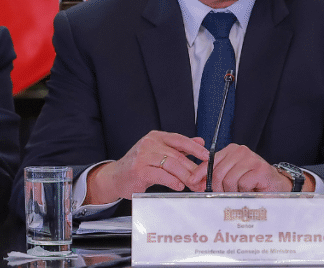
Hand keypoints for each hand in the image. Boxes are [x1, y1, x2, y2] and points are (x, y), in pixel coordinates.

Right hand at [86, 131, 209, 203]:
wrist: (115, 177)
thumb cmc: (140, 165)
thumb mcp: (160, 152)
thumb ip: (179, 148)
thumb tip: (201, 142)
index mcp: (157, 137)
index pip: (180, 140)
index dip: (195, 148)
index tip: (208, 156)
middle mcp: (149, 143)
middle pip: (178, 155)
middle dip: (193, 168)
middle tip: (204, 179)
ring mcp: (143, 156)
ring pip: (171, 165)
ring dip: (185, 176)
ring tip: (194, 185)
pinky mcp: (138, 170)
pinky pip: (161, 175)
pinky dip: (172, 181)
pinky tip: (179, 186)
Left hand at [188, 144, 305, 191]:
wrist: (276, 186)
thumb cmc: (253, 183)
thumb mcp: (231, 176)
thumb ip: (215, 176)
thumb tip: (195, 182)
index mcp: (232, 150)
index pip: (210, 161)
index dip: (200, 172)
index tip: (192, 181)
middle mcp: (241, 151)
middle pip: (217, 173)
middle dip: (218, 188)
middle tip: (225, 195)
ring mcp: (251, 158)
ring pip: (229, 180)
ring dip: (233, 192)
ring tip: (241, 192)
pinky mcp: (259, 168)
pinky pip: (242, 184)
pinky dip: (244, 192)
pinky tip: (251, 190)